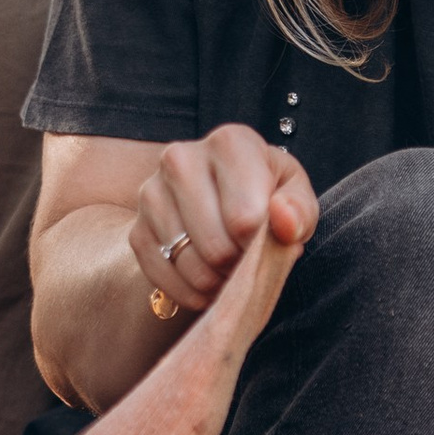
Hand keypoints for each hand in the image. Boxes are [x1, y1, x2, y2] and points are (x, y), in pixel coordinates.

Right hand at [133, 124, 316, 318]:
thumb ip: (298, 209)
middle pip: (215, 244)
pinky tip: (206, 283)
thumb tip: (284, 219)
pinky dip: (189, 292)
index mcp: (229, 142)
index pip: (245, 217)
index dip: (260, 245)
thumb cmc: (267, 197)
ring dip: (215, 281)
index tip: (265, 241)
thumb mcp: (294, 197)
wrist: (223, 203)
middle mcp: (181, 158)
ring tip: (228, 268)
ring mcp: (151, 193)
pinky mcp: (136, 229)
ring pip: (188, 263)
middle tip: (247, 260)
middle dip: (238, 265)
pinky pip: (162, 276)